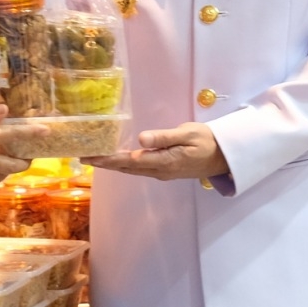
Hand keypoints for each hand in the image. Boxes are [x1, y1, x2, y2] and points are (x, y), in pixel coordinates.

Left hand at [89, 123, 229, 182]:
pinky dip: (125, 164)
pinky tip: (118, 158)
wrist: (224, 156)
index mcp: (163, 162)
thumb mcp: (187, 134)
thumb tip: (141, 140)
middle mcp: (159, 171)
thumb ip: (163, 137)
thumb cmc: (207, 141)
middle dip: (104, 163)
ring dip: (113, 165)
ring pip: (131, 170)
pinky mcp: (165, 170)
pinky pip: (139, 169)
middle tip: (83, 157)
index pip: (128, 161)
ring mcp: (162, 173)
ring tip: (95, 157)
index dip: (107, 160)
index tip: (89, 157)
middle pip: (126, 168)